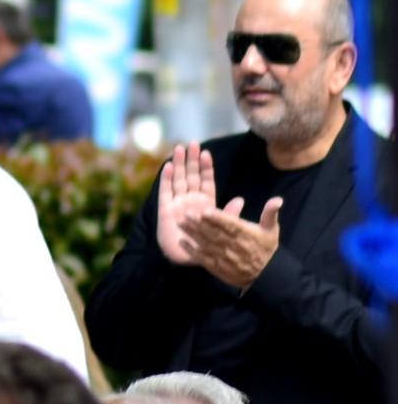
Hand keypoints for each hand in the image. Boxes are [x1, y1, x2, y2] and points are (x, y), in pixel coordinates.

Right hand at [155, 143, 217, 266]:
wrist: (185, 260)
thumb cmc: (204, 247)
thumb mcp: (222, 230)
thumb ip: (228, 214)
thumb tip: (240, 200)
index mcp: (205, 203)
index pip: (206, 181)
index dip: (206, 167)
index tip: (207, 153)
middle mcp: (190, 201)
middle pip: (191, 176)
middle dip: (191, 159)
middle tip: (192, 143)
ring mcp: (176, 204)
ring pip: (178, 180)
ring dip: (179, 164)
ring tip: (179, 148)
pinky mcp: (165, 210)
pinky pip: (165, 192)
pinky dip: (167, 179)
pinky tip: (169, 167)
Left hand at [180, 197, 280, 290]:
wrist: (265, 275)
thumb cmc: (266, 248)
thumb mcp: (271, 230)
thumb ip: (270, 214)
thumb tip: (278, 199)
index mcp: (246, 235)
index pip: (231, 225)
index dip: (218, 218)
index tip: (206, 211)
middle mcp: (234, 246)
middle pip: (215, 234)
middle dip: (199, 224)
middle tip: (186, 214)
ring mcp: (224, 258)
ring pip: (206, 244)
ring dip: (192, 234)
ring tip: (180, 224)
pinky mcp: (217, 267)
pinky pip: (203, 259)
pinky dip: (192, 251)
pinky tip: (182, 242)